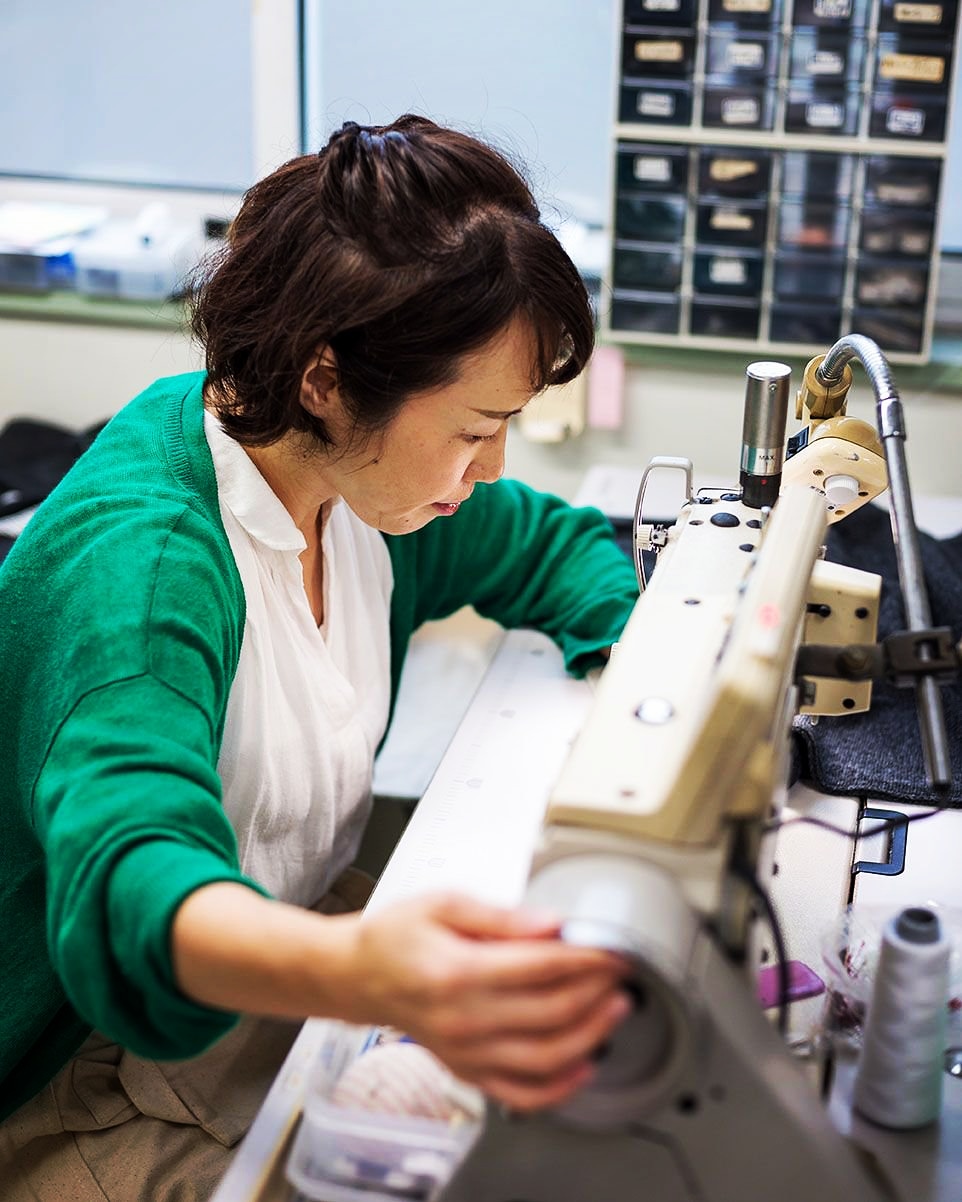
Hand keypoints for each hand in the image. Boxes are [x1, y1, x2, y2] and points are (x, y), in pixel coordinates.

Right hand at [342, 892, 631, 1112]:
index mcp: (458, 972)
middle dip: (596, 992)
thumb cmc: (397, 936)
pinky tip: (583, 1067)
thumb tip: (551, 924)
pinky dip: (558, 1088)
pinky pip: (520, 1094)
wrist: (358, 977)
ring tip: (614, 1011)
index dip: (586, 958)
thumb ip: (501, 916)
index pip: (540, 967)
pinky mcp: (467, 1072)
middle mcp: (464, 1019)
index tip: (613, 950)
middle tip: (621, 975)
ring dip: (590, 1036)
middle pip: (550, 1013)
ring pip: (544, 1058)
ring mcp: (466, 1053)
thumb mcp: (444, 904)